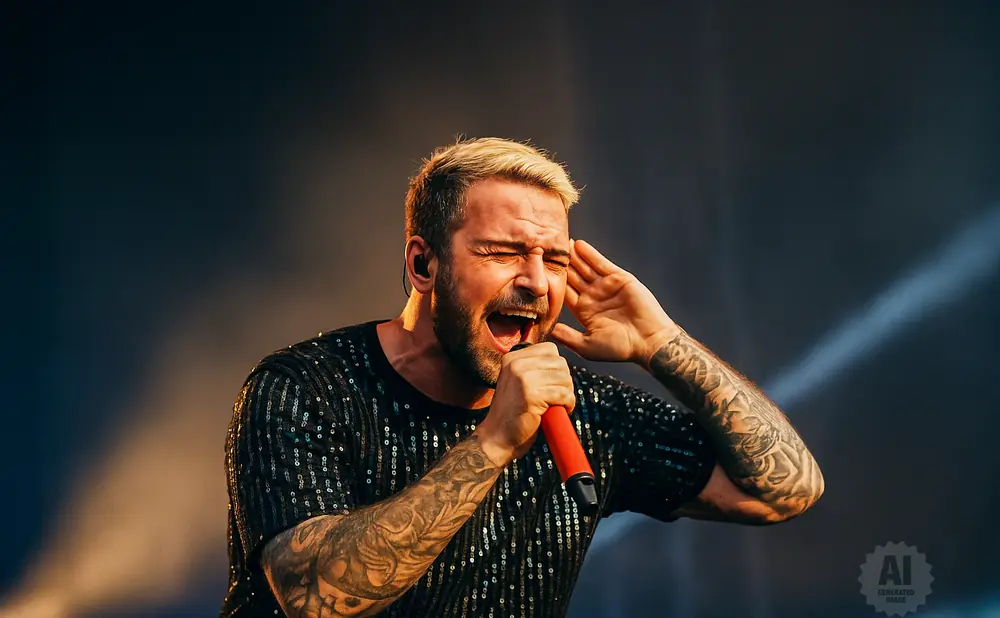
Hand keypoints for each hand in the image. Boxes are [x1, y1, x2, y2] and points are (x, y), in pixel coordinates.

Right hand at [475, 342, 575, 464]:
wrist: (496, 439)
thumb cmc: (512, 414)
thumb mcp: (517, 382)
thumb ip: (534, 368)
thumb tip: (562, 363)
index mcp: (512, 358)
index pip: (550, 349)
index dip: (557, 368)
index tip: (551, 384)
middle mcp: (516, 364)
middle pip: (560, 363)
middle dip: (565, 381)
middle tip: (557, 397)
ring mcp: (523, 379)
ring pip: (564, 378)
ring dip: (567, 394)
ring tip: (557, 405)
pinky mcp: (532, 395)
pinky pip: (564, 394)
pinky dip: (568, 404)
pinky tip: (559, 411)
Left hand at [551, 239, 681, 366]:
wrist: (648, 341)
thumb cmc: (619, 348)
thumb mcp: (587, 346)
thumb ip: (567, 337)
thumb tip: (547, 331)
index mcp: (584, 311)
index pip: (564, 292)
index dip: (552, 282)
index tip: (537, 272)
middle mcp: (593, 296)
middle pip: (573, 277)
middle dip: (561, 265)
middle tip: (544, 250)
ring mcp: (606, 286)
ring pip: (585, 268)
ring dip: (573, 256)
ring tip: (559, 243)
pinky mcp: (619, 278)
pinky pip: (601, 264)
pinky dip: (590, 254)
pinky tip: (578, 244)